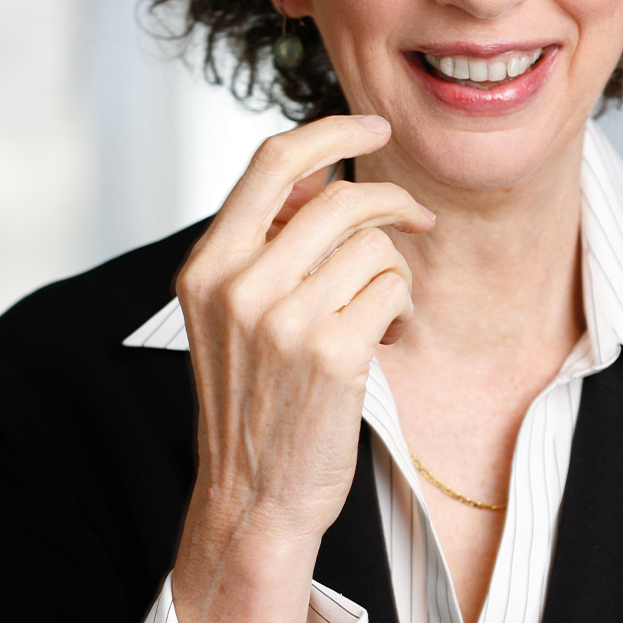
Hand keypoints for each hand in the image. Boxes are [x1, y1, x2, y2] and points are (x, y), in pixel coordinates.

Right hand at [170, 114, 433, 622]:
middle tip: (415, 216)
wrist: (253, 496)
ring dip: (393, 267)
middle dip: (391, 200)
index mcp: (208, 265)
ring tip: (379, 304)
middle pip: (340, 197)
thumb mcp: (232, 310)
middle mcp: (238, 285)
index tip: (373, 126)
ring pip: (374, 244)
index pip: (272, 161)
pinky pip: (394, 287)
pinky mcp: (332, 353)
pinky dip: (401, 304)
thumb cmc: (254, 396)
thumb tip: (320, 171)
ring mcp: (283, 319)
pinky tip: (385, 333)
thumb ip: (266, 240)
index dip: (331, 131)